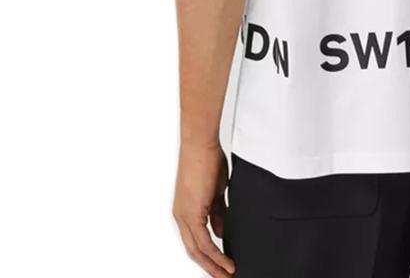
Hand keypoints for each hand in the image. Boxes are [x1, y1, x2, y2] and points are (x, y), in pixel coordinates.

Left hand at [173, 143, 234, 276]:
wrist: (200, 144)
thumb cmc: (207, 160)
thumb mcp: (215, 192)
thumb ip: (217, 213)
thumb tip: (221, 232)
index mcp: (186, 211)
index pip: (196, 242)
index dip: (209, 257)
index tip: (222, 266)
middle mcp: (181, 216)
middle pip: (194, 252)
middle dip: (211, 268)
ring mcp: (184, 216)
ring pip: (197, 251)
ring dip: (214, 266)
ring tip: (228, 275)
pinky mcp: (191, 213)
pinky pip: (203, 242)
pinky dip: (216, 255)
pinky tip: (227, 262)